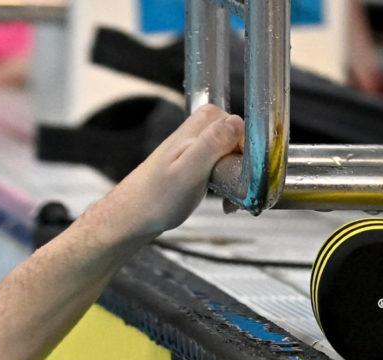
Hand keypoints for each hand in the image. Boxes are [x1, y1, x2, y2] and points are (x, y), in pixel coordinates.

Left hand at [93, 105, 244, 241]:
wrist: (133, 215)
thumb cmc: (156, 199)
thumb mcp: (188, 170)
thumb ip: (213, 143)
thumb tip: (237, 121)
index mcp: (204, 121)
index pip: (248, 131)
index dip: (250, 159)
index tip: (244, 183)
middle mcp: (204, 126)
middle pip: (244, 143)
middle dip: (245, 172)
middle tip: (235, 198)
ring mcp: (201, 141)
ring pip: (237, 156)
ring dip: (238, 181)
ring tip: (228, 202)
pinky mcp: (198, 157)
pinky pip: (225, 166)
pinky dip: (228, 184)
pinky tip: (223, 200)